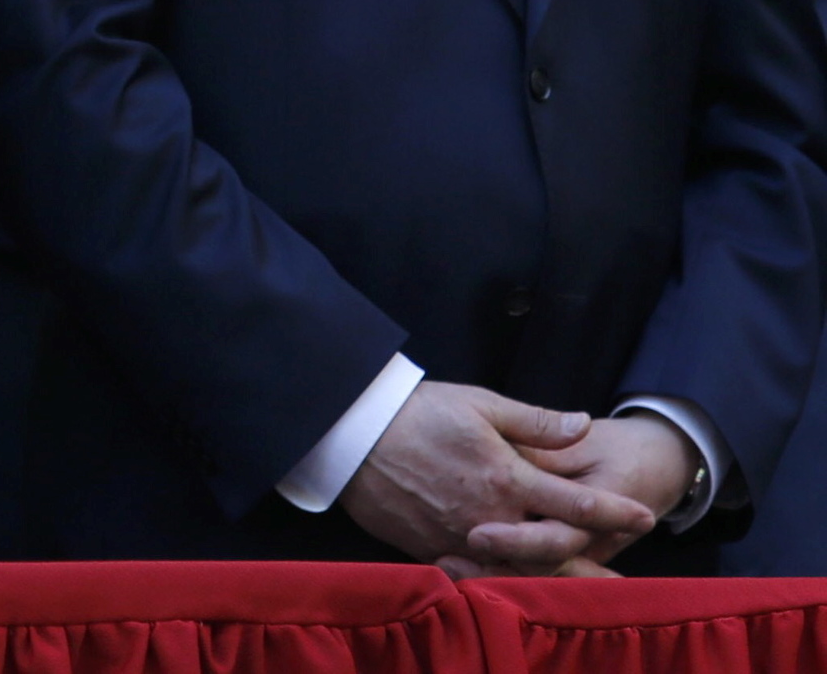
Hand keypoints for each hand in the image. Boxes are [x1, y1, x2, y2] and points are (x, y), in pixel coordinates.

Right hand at [341, 381, 657, 571]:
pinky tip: (512, 584)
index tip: (644, 516)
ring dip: (551, 580)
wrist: (350, 435)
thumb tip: (584, 425)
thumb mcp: (480, 402)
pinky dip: (500, 580)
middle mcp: (491, 516)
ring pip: (518, 570)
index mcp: (507, 476)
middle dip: (591, 564)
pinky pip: (476, 573)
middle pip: (553, 550)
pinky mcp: (431, 548)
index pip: (575, 501)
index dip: (614, 510)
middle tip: (624, 579)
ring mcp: (461, 538)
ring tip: (580, 592)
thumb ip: (535, 421)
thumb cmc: (417, 411)